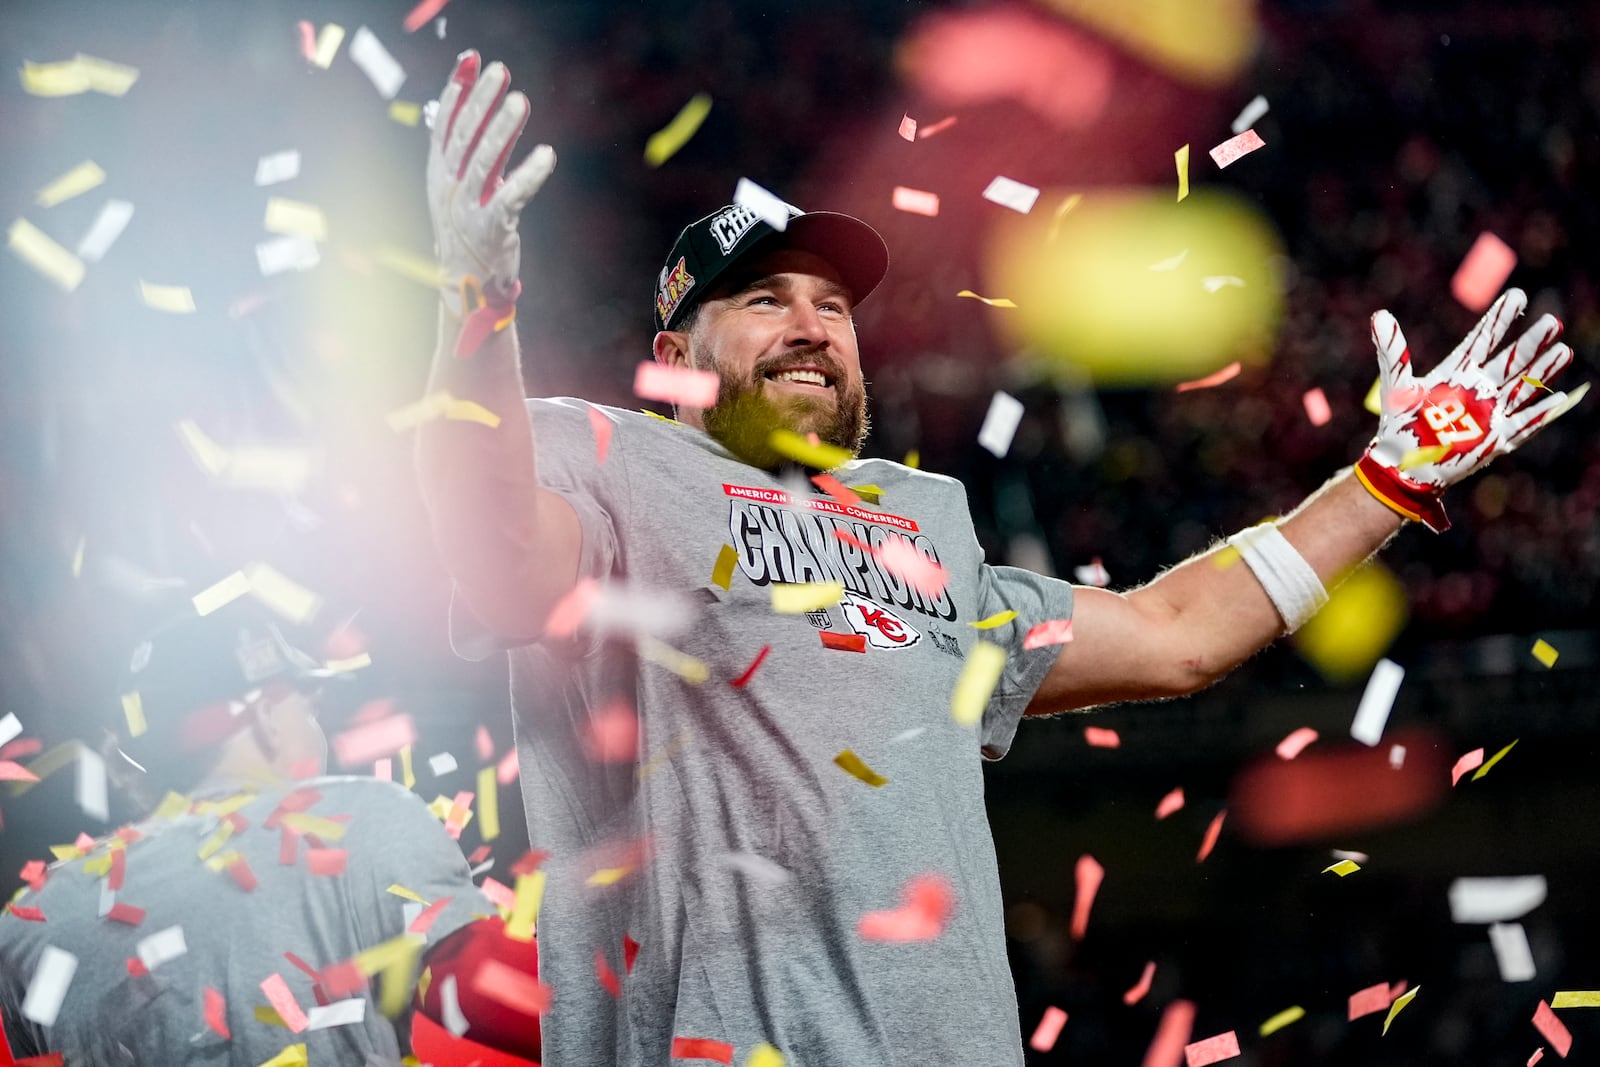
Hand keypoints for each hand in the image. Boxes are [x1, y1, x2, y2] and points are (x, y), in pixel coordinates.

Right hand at [427, 52, 555, 314]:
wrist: (466, 285)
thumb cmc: (470, 230)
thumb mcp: (464, 186)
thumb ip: (476, 150)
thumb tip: (483, 108)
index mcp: (439, 172)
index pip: (446, 122)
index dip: (458, 89)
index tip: (472, 59)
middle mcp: (449, 186)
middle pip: (464, 135)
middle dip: (481, 100)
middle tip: (500, 71)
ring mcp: (467, 208)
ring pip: (484, 160)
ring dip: (502, 128)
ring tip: (520, 100)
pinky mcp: (492, 228)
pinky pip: (512, 197)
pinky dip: (529, 175)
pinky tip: (547, 154)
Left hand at [1355, 287, 1583, 531]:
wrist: (1403, 461)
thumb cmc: (1401, 421)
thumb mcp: (1397, 383)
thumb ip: (1393, 350)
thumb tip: (1379, 315)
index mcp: (1458, 371)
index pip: (1484, 339)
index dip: (1500, 318)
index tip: (1518, 295)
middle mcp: (1479, 388)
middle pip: (1511, 360)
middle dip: (1531, 342)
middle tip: (1552, 322)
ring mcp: (1490, 411)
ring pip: (1523, 386)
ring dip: (1543, 371)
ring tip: (1563, 351)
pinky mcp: (1496, 438)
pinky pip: (1523, 423)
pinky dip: (1540, 412)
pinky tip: (1560, 397)